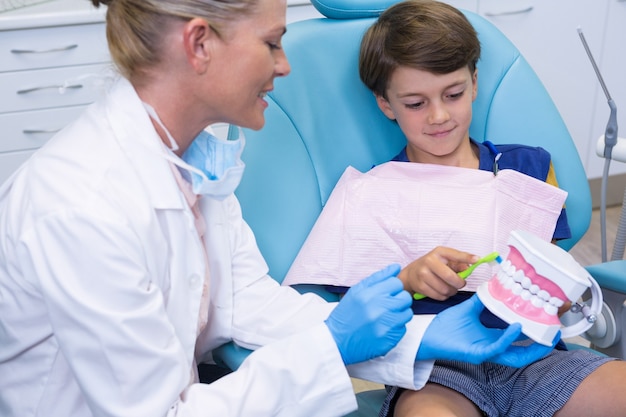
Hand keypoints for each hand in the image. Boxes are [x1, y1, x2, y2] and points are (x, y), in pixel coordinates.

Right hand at [325, 264, 412, 364]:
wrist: (337, 341)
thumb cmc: (346, 314)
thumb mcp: (357, 291)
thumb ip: (378, 277)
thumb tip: (396, 267)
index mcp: (369, 294)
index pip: (396, 283)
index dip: (392, 287)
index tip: (386, 293)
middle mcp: (379, 309)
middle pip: (405, 297)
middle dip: (398, 299)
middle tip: (387, 305)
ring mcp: (385, 326)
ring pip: (407, 313)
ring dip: (399, 313)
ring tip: (385, 317)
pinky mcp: (390, 339)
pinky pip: (403, 328)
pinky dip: (395, 327)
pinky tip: (383, 328)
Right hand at [399, 247, 477, 299]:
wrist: (411, 274)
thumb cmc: (431, 266)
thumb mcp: (444, 259)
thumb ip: (458, 263)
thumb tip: (468, 267)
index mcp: (438, 252)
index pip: (454, 254)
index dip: (466, 257)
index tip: (477, 259)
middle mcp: (429, 261)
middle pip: (449, 277)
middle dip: (459, 283)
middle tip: (460, 283)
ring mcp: (423, 274)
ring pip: (445, 289)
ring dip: (451, 291)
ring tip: (449, 287)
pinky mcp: (420, 286)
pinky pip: (439, 296)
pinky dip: (444, 296)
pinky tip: (441, 291)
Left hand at [416, 294, 557, 366]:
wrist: (427, 333)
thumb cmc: (446, 324)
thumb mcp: (469, 308)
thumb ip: (483, 298)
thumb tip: (495, 284)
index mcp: (491, 338)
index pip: (517, 341)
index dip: (533, 335)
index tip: (547, 324)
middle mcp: (491, 347)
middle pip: (521, 354)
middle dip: (539, 347)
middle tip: (554, 336)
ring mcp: (485, 352)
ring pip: (513, 355)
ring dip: (530, 346)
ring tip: (544, 334)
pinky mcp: (477, 353)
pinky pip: (496, 348)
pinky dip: (508, 338)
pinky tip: (516, 327)